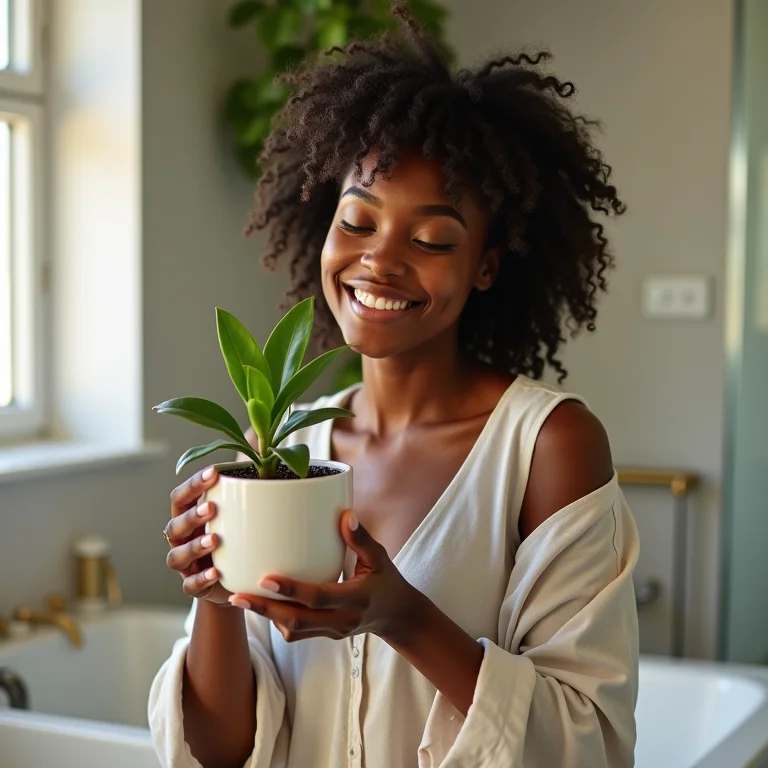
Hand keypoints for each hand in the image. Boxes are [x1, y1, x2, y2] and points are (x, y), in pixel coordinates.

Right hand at [165, 466, 230, 605]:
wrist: (233, 576)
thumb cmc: (233, 532)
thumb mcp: (239, 504)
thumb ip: (242, 473)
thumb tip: (256, 434)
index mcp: (189, 513)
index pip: (181, 496)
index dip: (193, 484)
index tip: (214, 472)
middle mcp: (181, 537)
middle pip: (175, 524)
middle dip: (192, 515)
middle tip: (212, 507)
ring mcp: (185, 564)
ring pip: (177, 555)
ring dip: (194, 547)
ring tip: (214, 540)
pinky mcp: (193, 585)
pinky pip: (189, 585)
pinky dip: (200, 579)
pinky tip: (215, 573)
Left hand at [228, 510, 423, 642]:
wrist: (397, 616)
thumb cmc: (387, 580)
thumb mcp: (380, 557)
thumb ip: (361, 539)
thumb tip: (345, 514)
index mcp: (356, 599)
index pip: (319, 597)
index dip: (291, 589)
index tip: (265, 578)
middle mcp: (342, 620)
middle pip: (296, 621)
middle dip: (264, 610)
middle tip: (236, 596)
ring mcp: (333, 632)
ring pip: (292, 631)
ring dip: (266, 617)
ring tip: (241, 599)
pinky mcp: (325, 635)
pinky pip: (296, 634)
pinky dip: (278, 621)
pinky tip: (263, 604)